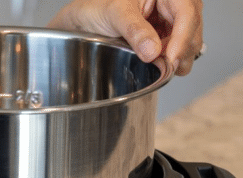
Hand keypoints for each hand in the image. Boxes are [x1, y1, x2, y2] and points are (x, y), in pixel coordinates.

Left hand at [48, 0, 202, 75]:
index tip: (172, 59)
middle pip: (192, 26)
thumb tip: (153, 51)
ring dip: (178, 57)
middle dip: (183, 50)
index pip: (186, 11)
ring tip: (163, 68)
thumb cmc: (98, 8)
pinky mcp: (164, 32)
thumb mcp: (115, 15)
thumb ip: (135, 31)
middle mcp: (171, 2)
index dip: (183, 37)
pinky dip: (170, 59)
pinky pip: (176, 47)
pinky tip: (160, 65)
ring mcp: (169, 17)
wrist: (85, 20)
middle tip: (168, 69)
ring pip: (188, 38)